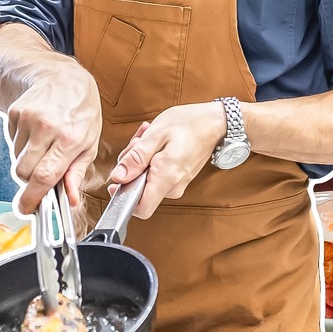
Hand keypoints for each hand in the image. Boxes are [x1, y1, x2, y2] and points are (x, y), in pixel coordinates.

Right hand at [7, 60, 101, 213]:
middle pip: (24, 173)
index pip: (45, 176)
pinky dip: (22, 148)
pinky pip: (12, 144)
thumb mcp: (90, 142)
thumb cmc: (82, 112)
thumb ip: (76, 173)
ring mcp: (28, 119)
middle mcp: (47, 127)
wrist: (65, 78)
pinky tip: (36, 136)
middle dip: (30, 182)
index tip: (26, 209)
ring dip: (27, 163)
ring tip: (44, 149)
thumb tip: (70, 200)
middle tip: (41, 178)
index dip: (32, 198)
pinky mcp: (15, 113)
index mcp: (70, 138)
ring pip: (16, 160)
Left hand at [108, 102, 225, 218]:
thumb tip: (118, 176)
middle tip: (137, 144)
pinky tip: (156, 143)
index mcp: (166, 177)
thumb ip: (136, 158)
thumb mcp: (156, 134)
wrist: (214, 122)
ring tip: (148, 139)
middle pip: (139, 189)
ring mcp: (177, 184)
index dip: (124, 196)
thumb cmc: (189, 124)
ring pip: (146, 180)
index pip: (141, 208)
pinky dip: (151, 159)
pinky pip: (156, 175)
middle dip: (131, 166)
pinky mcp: (178, 179)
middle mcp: (173, 187)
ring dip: (141, 159)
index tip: (118, 179)